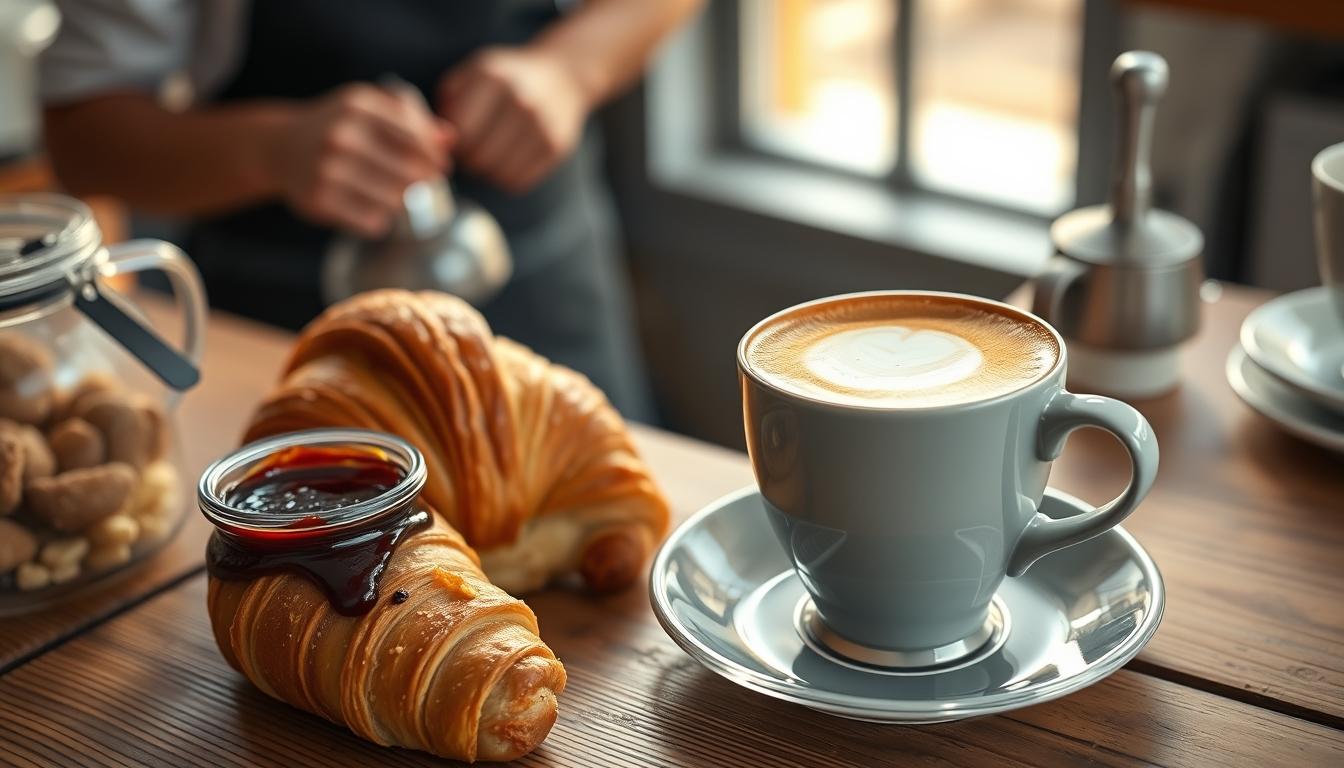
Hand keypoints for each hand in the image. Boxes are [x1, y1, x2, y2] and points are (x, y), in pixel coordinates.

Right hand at [270, 83, 452, 236]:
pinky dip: (379, 220)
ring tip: (390, 194)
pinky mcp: (318, 200)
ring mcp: (326, 169)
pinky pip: (372, 222)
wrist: (281, 148)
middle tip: (418, 183)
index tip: (442, 166)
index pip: (415, 137)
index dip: (435, 156)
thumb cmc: (340, 126)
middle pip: (410, 173)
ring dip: (400, 203)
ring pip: (395, 201)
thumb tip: (452, 140)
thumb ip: (413, 119)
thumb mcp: (371, 108)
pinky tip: (370, 208)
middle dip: (422, 182)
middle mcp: (340, 135)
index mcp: (358, 106)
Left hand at [438, 47, 590, 193]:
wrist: (563, 76)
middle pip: (479, 157)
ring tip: (490, 155)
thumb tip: (438, 142)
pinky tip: (508, 160)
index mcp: (493, 78)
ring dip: (487, 172)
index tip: (456, 139)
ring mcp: (542, 125)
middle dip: (469, 160)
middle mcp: (521, 100)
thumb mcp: (472, 75)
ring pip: (497, 174)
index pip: (461, 133)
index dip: (452, 143)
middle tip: (472, 151)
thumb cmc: (505, 80)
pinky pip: (518, 182)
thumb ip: (448, 103)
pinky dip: (507, 178)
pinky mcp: (556, 146)